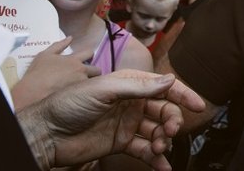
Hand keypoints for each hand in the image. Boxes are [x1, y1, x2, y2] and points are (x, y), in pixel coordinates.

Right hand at [13, 37, 100, 109]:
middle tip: (85, 75)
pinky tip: (77, 95)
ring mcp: (80, 84)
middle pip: (97, 70)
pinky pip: (87, 93)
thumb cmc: (37, 72)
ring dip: (89, 83)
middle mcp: (80, 71)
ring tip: (80, 86)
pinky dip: (84, 92)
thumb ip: (59, 45)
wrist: (32, 92)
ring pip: (93, 83)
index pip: (90, 52)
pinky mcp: (78, 96)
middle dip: (93, 72)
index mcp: (73, 60)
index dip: (89, 55)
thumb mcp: (45, 55)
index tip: (86, 59)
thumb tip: (70, 37)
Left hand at [17, 69, 204, 170]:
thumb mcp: (104, 91)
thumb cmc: (69, 105)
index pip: (163, 88)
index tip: (198, 106)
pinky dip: (155, 159)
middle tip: (169, 132)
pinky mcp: (121, 143)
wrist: (46, 134)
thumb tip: (169, 81)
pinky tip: (163, 166)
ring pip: (156, 131)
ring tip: (159, 148)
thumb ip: (138, 88)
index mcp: (129, 85)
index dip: (183, 95)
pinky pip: (144, 150)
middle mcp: (132, 103)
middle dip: (171, 122)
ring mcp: (127, 124)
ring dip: (163, 140)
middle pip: (164, 111)